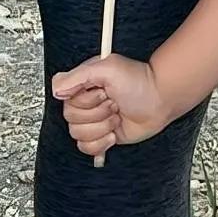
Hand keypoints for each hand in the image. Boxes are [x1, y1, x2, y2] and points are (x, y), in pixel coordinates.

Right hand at [49, 50, 169, 158]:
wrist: (161, 100)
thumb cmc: (139, 81)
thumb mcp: (107, 68)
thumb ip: (77, 76)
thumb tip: (56, 90)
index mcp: (82, 85)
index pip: (64, 100)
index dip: (85, 100)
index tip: (103, 92)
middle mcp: (85, 103)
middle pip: (70, 120)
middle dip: (97, 114)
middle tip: (114, 104)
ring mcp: (93, 121)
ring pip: (78, 135)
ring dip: (102, 128)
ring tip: (117, 116)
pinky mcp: (102, 137)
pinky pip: (87, 148)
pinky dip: (101, 144)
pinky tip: (114, 134)